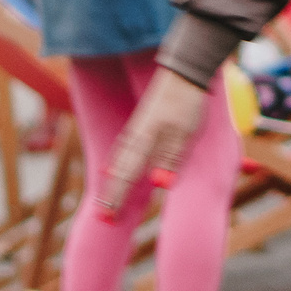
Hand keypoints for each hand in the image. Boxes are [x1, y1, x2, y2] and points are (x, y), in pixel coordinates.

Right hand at [97, 68, 213, 212]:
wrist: (184, 75)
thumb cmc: (187, 104)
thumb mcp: (185, 134)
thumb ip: (171, 158)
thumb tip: (158, 184)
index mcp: (145, 141)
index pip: (127, 175)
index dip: (118, 197)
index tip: (109, 215)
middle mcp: (136, 137)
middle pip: (119, 170)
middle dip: (111, 193)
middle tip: (104, 215)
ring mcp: (137, 129)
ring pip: (119, 160)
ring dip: (112, 180)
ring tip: (105, 198)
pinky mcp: (141, 123)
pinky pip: (123, 149)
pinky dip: (117, 163)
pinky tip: (114, 166)